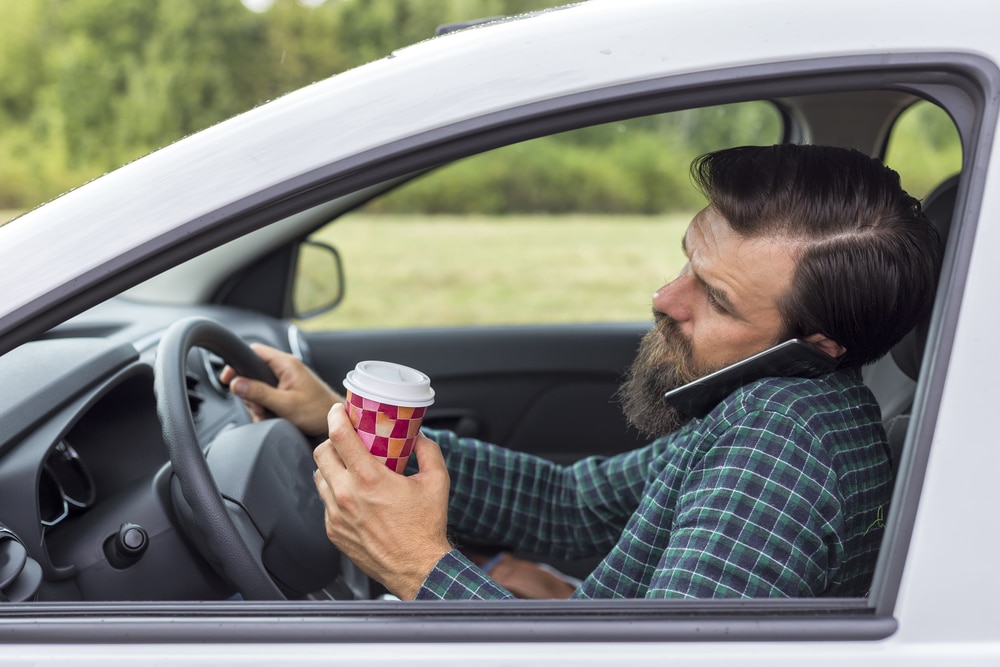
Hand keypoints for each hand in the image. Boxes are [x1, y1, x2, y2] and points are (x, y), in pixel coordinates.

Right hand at [220, 343, 342, 435]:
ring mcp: (286, 380)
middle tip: (259, 407)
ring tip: (269, 414)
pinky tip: (272, 417)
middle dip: (250, 392)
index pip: (253, 351)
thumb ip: (260, 393)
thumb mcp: (285, 404)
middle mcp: (285, 368)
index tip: (228, 379)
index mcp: (285, 363)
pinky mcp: (287, 391)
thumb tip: (236, 383)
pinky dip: (265, 407)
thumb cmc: (318, 411)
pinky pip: (267, 396)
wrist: (335, 422)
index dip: (237, 363)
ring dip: (258, 403)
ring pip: (258, 387)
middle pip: (252, 372)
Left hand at [313, 403, 451, 599]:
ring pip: (319, 477)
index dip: (335, 416)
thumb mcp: (437, 481)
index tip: (339, 410)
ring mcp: (336, 515)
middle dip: (332, 439)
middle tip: (347, 438)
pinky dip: (335, 491)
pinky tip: (354, 494)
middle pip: (321, 452)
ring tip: (349, 466)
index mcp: (369, 479)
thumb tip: (419, 436)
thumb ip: (429, 451)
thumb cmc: (426, 527)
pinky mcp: (333, 531)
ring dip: (331, 465)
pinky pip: (325, 502)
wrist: (417, 567)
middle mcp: (346, 495)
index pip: (339, 436)